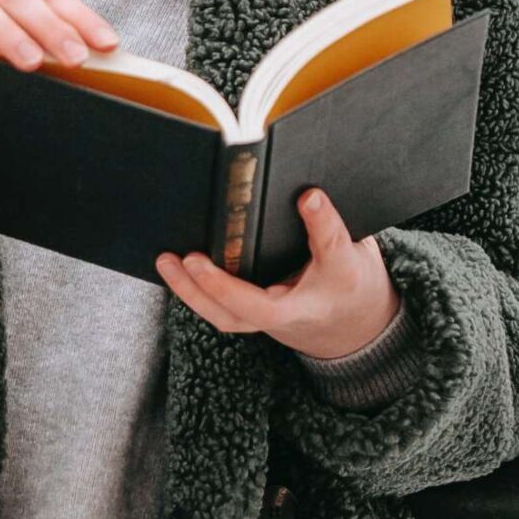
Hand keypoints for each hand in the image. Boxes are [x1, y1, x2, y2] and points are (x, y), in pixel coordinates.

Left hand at [157, 187, 402, 359]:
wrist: (352, 323)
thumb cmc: (349, 286)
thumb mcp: (350, 258)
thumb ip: (329, 230)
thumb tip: (309, 195)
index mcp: (302, 308)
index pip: (283, 290)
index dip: (291, 247)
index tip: (303, 200)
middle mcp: (276, 320)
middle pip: (235, 314)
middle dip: (207, 288)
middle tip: (185, 257)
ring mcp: (258, 320)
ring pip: (219, 314)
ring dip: (189, 290)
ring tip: (166, 260)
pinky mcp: (247, 312)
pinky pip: (216, 306)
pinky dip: (194, 289)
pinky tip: (177, 265)